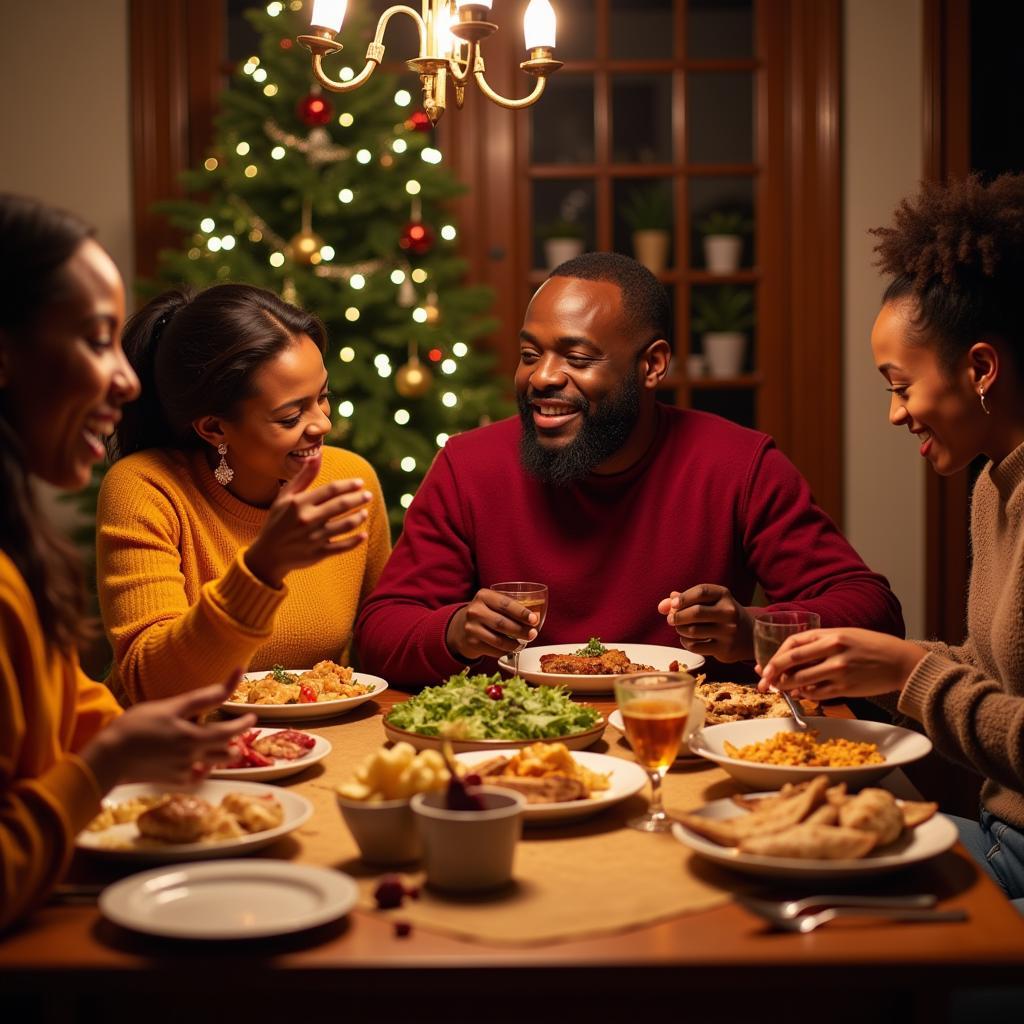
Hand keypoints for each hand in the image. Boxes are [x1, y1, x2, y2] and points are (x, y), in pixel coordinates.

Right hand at [81, 676, 256, 791]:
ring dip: (226, 752)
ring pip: (215, 763)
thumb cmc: (135, 726)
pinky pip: (198, 776)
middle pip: (226, 747)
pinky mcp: (173, 780)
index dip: (243, 720)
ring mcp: (184, 770)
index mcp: (194, 737)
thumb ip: (200, 699)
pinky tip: (204, 762)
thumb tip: (225, 689)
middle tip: (244, 724)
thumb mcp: (169, 707)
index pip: (229, 729)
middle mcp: (193, 755)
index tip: (253, 714)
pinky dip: (204, 768)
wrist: (108, 758)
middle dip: (238, 735)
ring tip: (229, 743)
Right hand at [244, 454, 371, 586]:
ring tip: (365, 512)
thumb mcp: (285, 497)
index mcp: (299, 503)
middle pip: (341, 505)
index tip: (360, 483)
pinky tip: (364, 535)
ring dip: (359, 517)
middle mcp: (307, 519)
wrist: (268, 555)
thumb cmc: (277, 521)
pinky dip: (355, 541)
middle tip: (368, 495)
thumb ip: (303, 477)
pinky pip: (342, 546)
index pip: (330, 489)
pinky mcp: (318, 553)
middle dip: (358, 499)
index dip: (348, 485)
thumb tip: (317, 456)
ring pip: (345, 525)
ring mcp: (314, 537)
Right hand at [446, 588, 540, 661]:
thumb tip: (536, 619)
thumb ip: (510, 607)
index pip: (505, 604)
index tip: (534, 619)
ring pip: (499, 640)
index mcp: (483, 596)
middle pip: (502, 623)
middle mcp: (475, 610)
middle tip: (533, 634)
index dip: (522, 613)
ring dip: (515, 644)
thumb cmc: (486, 614)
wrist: (461, 627)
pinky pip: (494, 650)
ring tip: (524, 643)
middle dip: (521, 630)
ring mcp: (471, 628)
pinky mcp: (471, 643)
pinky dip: (506, 651)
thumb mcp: (493, 604)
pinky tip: (512, 648)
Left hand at [657, 584, 753, 661]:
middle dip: (677, 616)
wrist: (750, 635)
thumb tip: (662, 606)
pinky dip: (685, 642)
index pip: (701, 592)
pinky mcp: (725, 649)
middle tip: (671, 619)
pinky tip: (687, 639)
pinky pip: (695, 646)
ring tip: (680, 628)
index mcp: (724, 595)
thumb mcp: (709, 602)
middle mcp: (729, 612)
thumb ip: (685, 600)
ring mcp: (728, 631)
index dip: (683, 598)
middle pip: (695, 612)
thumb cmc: (721, 614)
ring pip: (693, 631)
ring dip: (680, 630)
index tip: (673, 604)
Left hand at [757, 627, 925, 699]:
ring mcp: (839, 671)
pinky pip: (816, 694)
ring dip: (786, 686)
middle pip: (792, 662)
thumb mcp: (844, 635)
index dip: (775, 656)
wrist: (900, 662)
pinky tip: (801, 694)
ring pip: (801, 680)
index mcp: (831, 635)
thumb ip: (818, 645)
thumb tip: (791, 661)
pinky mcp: (846, 688)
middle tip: (763, 682)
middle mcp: (833, 651)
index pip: (792, 644)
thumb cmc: (870, 646)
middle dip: (772, 673)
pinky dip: (804, 694)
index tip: (766, 666)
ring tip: (780, 689)